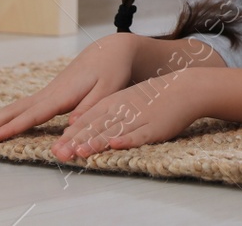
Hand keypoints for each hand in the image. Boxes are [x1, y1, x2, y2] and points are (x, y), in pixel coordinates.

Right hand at [0, 32, 137, 144]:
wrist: (110, 51)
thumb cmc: (112, 71)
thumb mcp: (108, 89)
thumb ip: (90, 106)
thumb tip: (70, 124)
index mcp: (62, 94)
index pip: (33, 114)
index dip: (12, 127)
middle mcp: (49, 94)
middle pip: (13, 111)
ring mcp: (46, 94)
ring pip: (13, 109)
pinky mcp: (47, 96)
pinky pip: (21, 109)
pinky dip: (3, 118)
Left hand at [50, 69, 207, 160]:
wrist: (184, 88)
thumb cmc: (152, 96)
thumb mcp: (125, 99)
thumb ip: (104, 113)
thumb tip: (78, 127)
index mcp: (114, 102)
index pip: (88, 119)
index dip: (72, 134)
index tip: (56, 147)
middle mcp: (124, 110)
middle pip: (98, 127)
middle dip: (78, 141)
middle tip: (61, 154)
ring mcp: (139, 119)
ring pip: (115, 131)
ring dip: (97, 142)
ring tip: (81, 151)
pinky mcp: (155, 128)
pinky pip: (139, 135)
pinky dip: (127, 140)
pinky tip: (116, 144)